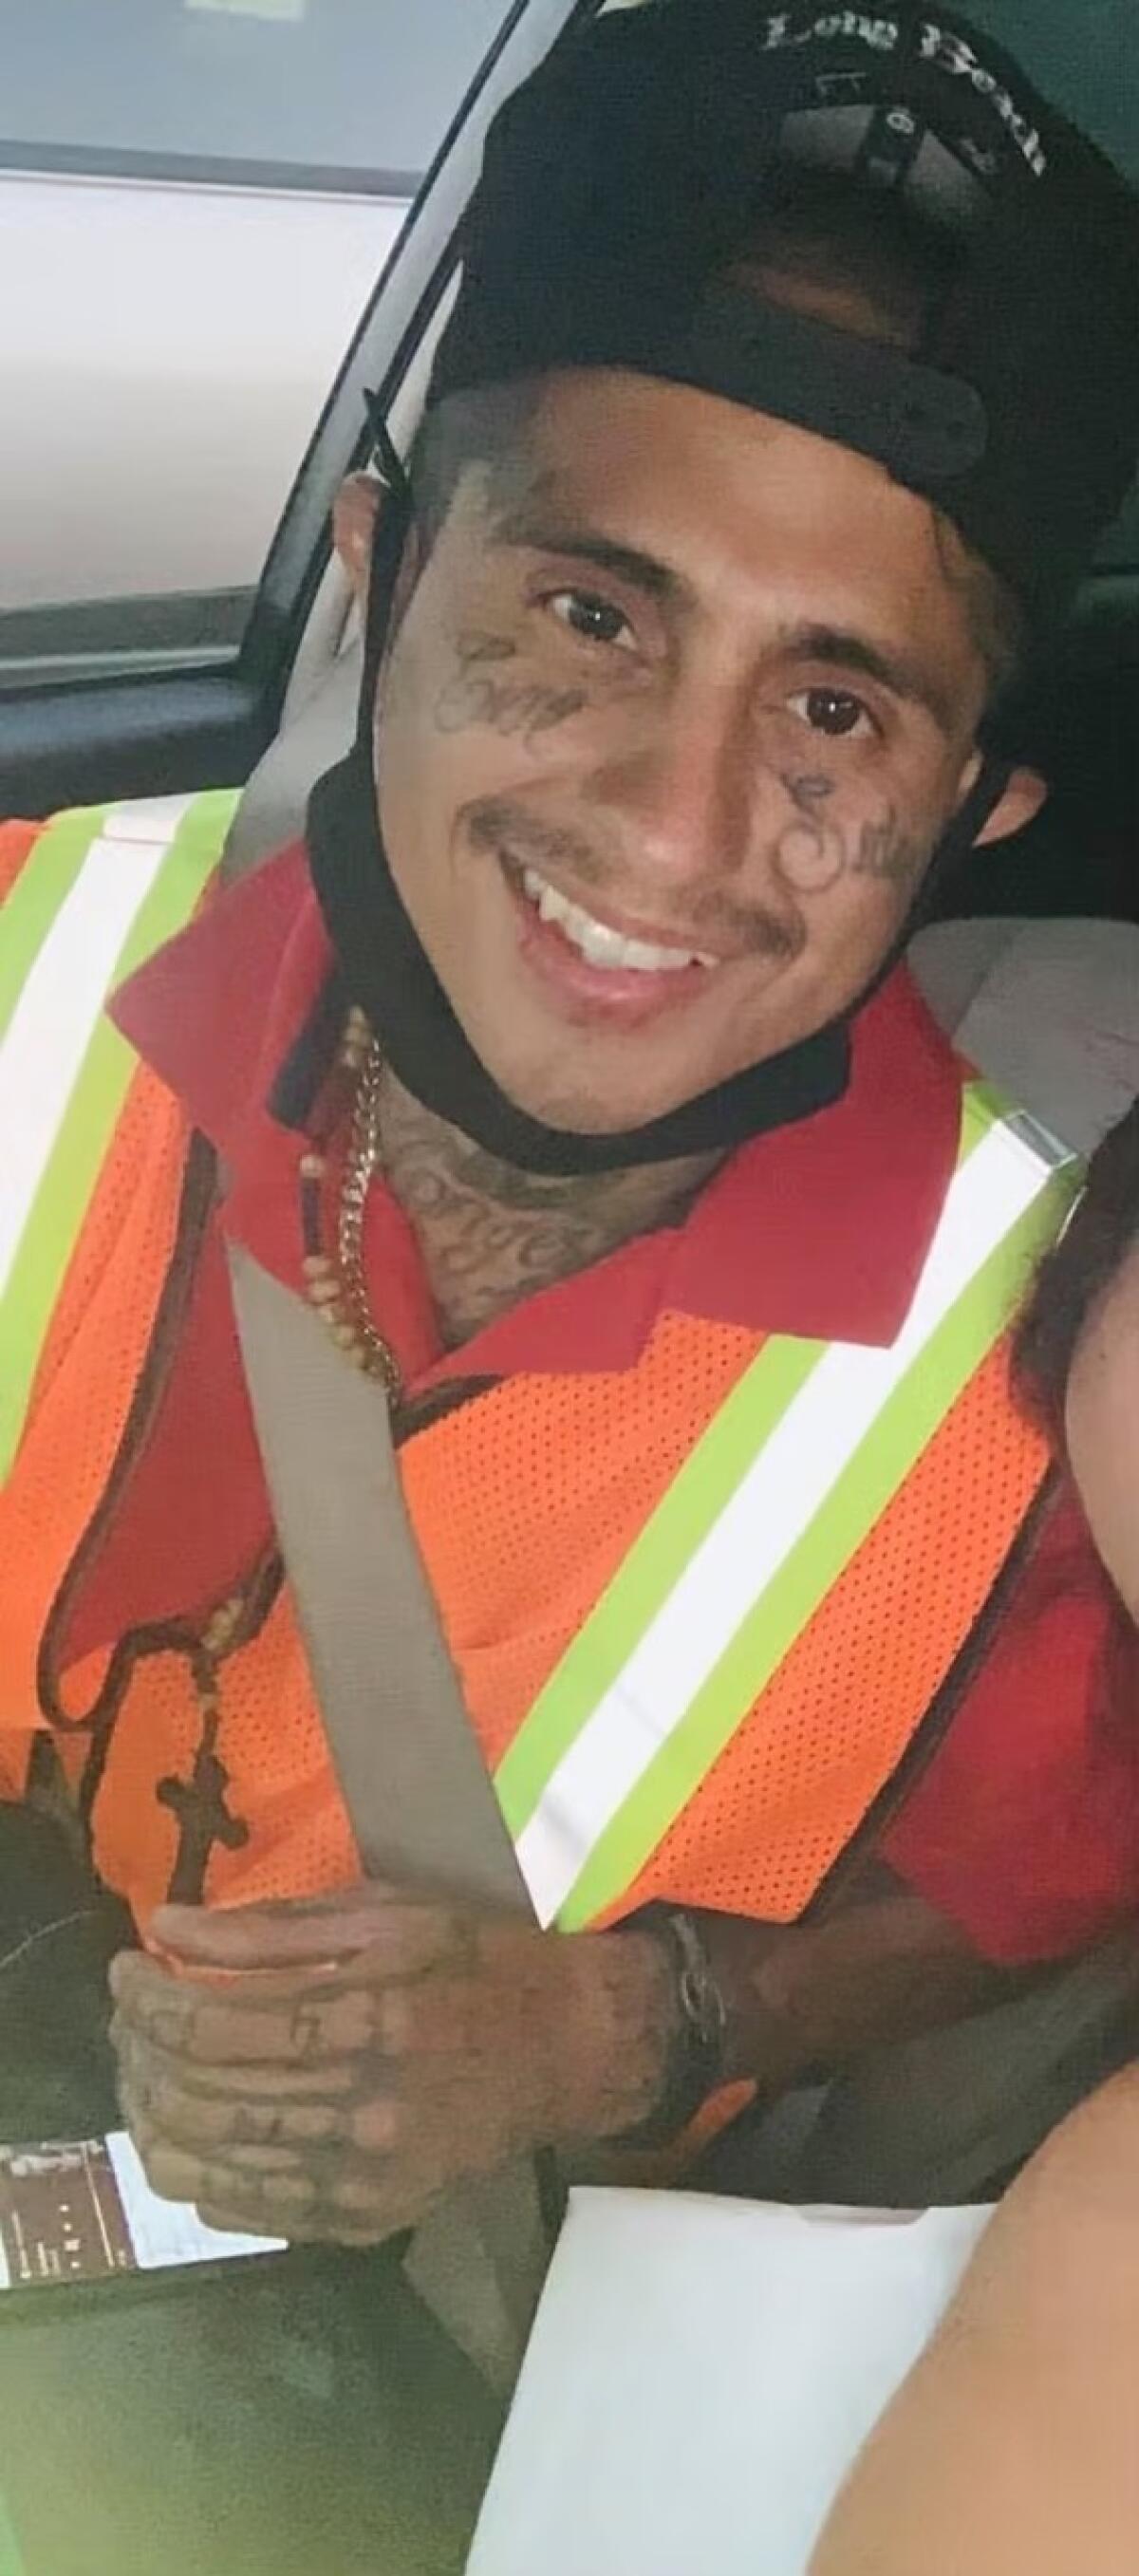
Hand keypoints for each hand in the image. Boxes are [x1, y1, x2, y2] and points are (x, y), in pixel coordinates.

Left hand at [109, 1886, 671, 2245]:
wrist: (568, 2048)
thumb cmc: (475, 1960)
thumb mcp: (383, 1912)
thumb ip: (266, 1928)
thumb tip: (163, 1928)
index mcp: (364, 2017)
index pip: (207, 2026)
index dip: (145, 1999)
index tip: (125, 1968)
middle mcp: (360, 2110)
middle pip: (196, 2097)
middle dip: (137, 2050)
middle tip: (127, 2014)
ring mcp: (361, 2179)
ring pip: (206, 2167)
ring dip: (150, 2115)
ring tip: (143, 2069)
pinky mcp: (365, 2220)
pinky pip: (247, 2212)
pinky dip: (196, 2170)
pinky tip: (188, 2126)